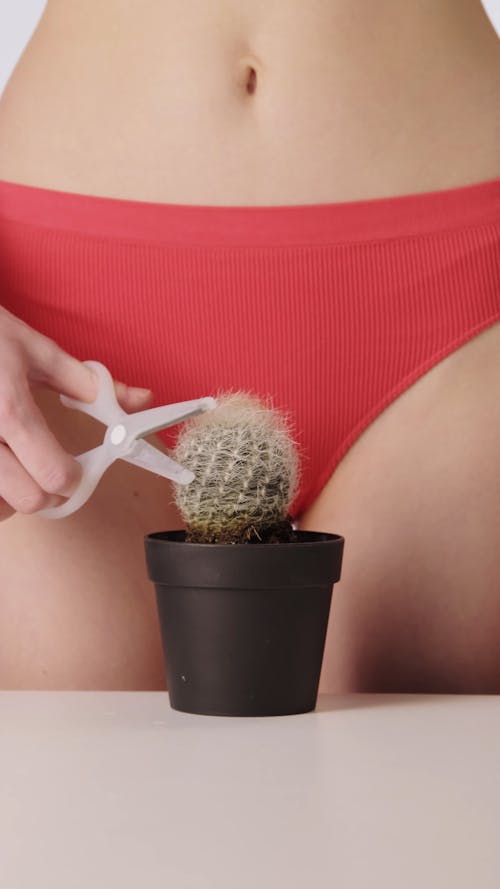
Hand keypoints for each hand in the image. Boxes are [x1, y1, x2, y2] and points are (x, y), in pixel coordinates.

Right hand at [0, 306, 151, 519]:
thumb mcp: (36, 349)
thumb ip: (89, 383)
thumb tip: (141, 399)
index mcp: (9, 410)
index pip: (54, 476)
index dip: (74, 479)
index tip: (76, 469)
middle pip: (29, 501)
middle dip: (48, 493)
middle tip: (51, 473)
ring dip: (13, 498)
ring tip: (18, 469)